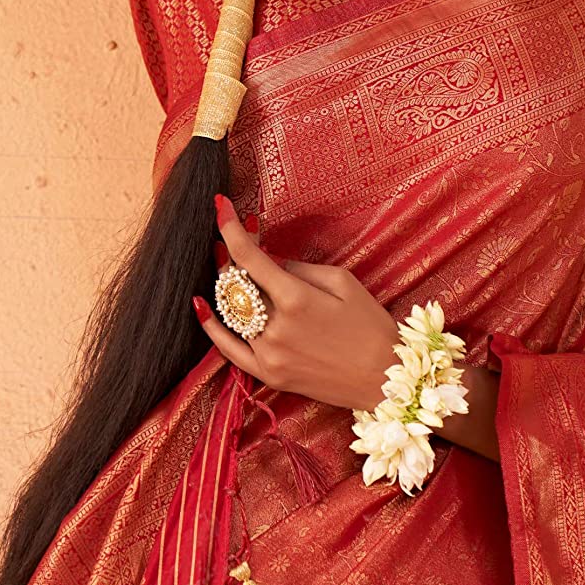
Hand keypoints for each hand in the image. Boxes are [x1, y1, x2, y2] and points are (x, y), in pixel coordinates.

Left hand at [195, 194, 398, 412]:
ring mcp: (268, 353)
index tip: (220, 206)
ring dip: (227, 286)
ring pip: (230, 311)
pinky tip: (200, 305)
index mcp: (295, 298)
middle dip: (232, 255)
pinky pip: (227, 350)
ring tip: (231, 268)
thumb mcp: (343, 283)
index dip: (229, 227)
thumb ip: (299, 268)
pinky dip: (211, 326)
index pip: (248, 255)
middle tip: (235, 239)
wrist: (384, 379)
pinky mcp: (267, 375)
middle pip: (235, 282)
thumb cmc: (371, 326)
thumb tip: (267, 258)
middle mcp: (275, 327)